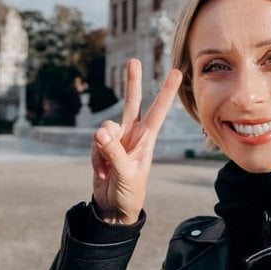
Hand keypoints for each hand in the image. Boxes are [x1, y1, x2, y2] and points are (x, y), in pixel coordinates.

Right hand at [91, 58, 182, 224]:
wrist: (113, 209)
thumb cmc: (130, 192)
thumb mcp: (127, 174)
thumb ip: (114, 153)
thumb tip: (100, 133)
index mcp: (147, 139)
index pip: (159, 110)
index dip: (167, 91)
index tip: (176, 71)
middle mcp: (133, 134)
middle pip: (132, 102)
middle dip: (132, 82)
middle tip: (133, 60)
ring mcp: (117, 140)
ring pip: (105, 127)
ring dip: (103, 145)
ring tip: (108, 165)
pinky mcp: (102, 148)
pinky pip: (94, 143)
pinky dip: (95, 157)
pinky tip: (101, 170)